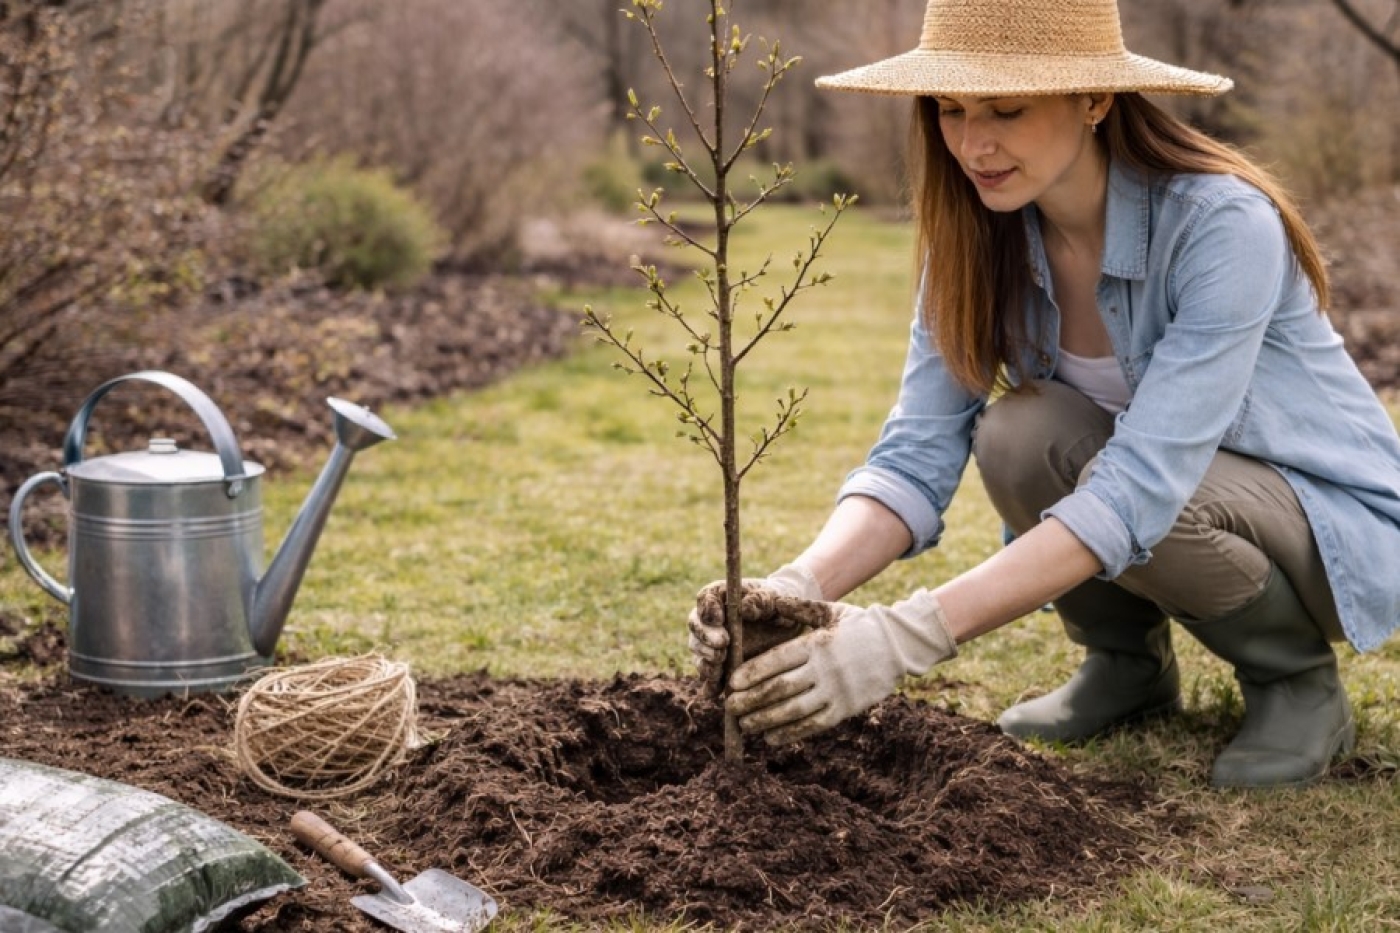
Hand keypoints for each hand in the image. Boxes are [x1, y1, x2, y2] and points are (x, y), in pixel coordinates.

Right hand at [687, 563, 830, 695]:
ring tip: (718, 668)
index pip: (705, 598)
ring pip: (698, 653)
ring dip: (705, 661)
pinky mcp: (717, 666)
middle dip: (706, 637)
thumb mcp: (776, 599)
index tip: (719, 619)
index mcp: (720, 596)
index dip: (708, 609)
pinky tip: (715, 691)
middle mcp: (709, 621)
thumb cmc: (779, 605)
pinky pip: (707, 677)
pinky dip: (709, 684)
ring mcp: (710, 645)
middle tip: (722, 645)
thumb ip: (761, 599)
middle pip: (696, 626)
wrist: (785, 626)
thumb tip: (745, 608)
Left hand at [726, 588, 957, 744]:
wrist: (899, 644)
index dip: (751, 674)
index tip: (731, 683)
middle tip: (729, 707)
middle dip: (750, 700)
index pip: (776, 661)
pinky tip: (770, 737)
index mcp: (816, 644)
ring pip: (793, 711)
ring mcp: (835, 692)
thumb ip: (797, 609)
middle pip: (779, 689)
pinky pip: (813, 725)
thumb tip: (765, 601)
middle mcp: (824, 670)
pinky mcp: (845, 709)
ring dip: (764, 720)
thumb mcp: (829, 610)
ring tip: (744, 725)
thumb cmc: (858, 624)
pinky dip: (789, 733)